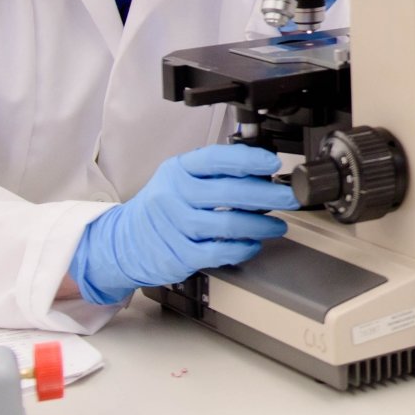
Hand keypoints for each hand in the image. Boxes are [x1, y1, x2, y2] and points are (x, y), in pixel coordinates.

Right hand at [68, 144, 300, 303]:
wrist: (124, 242)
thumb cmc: (162, 207)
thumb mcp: (180, 178)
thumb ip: (215, 173)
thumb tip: (262, 171)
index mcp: (178, 170)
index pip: (217, 159)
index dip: (249, 160)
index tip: (274, 165)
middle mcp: (174, 195)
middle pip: (229, 193)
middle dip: (268, 196)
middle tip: (290, 198)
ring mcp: (175, 226)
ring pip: (228, 225)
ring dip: (260, 226)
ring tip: (277, 226)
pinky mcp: (179, 255)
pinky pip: (219, 252)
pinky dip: (242, 249)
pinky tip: (253, 245)